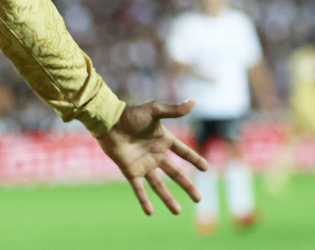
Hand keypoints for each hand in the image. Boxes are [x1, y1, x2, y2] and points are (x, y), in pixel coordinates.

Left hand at [96, 99, 208, 215]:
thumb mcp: (154, 110)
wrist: (108, 122)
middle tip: (199, 199)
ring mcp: (143, 164)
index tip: (206, 169)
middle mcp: (155, 154)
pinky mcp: (130, 171)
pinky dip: (144, 200)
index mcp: (162, 140)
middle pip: (175, 174)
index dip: (194, 159)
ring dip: (168, 199)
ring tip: (177, 212)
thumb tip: (193, 101)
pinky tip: (150, 212)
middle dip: (187, 186)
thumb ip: (173, 110)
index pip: (183, 152)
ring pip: (159, 185)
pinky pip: (139, 188)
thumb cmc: (130, 114)